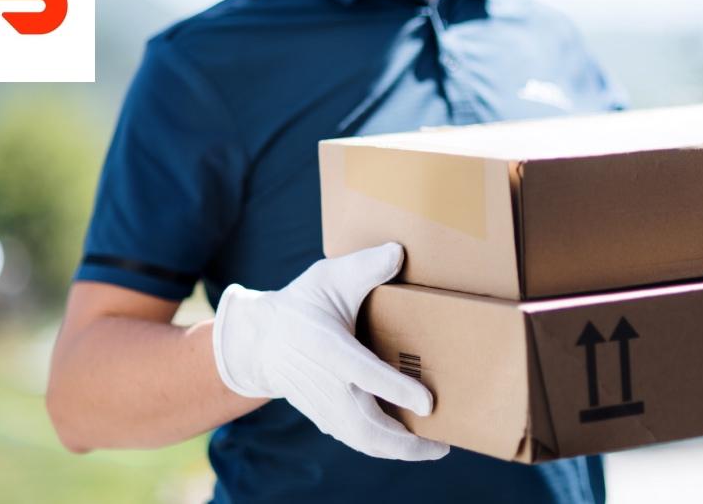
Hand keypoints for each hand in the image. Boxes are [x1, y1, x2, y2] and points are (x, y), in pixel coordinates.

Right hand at [212, 242, 448, 460]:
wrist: (259, 341)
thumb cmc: (302, 305)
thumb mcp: (329, 277)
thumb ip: (364, 267)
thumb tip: (399, 252)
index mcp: (327, 347)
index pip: (364, 374)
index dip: (396, 390)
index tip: (428, 403)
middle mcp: (325, 382)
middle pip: (365, 425)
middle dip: (405, 441)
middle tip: (443, 445)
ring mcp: (323, 404)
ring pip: (361, 439)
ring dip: (397, 450)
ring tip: (433, 449)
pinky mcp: (324, 417)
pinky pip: (356, 440)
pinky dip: (382, 448)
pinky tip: (408, 445)